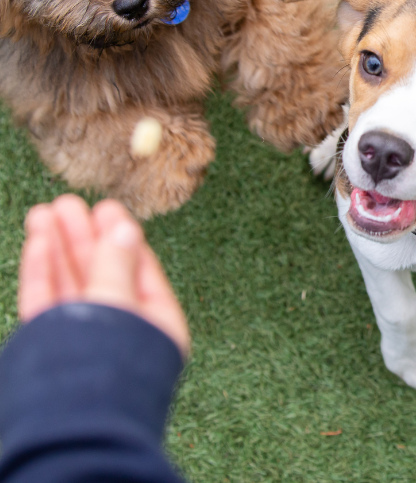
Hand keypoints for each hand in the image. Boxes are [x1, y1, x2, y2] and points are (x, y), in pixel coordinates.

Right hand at [19, 195, 189, 356]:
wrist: (73, 433)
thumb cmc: (110, 368)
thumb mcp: (119, 307)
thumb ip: (116, 268)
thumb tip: (124, 229)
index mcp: (155, 326)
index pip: (140, 271)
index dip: (122, 237)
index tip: (106, 208)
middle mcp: (121, 332)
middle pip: (102, 274)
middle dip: (84, 238)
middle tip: (70, 203)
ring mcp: (86, 340)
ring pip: (71, 284)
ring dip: (59, 247)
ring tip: (47, 211)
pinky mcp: (53, 347)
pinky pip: (49, 301)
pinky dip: (43, 270)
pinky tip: (40, 240)